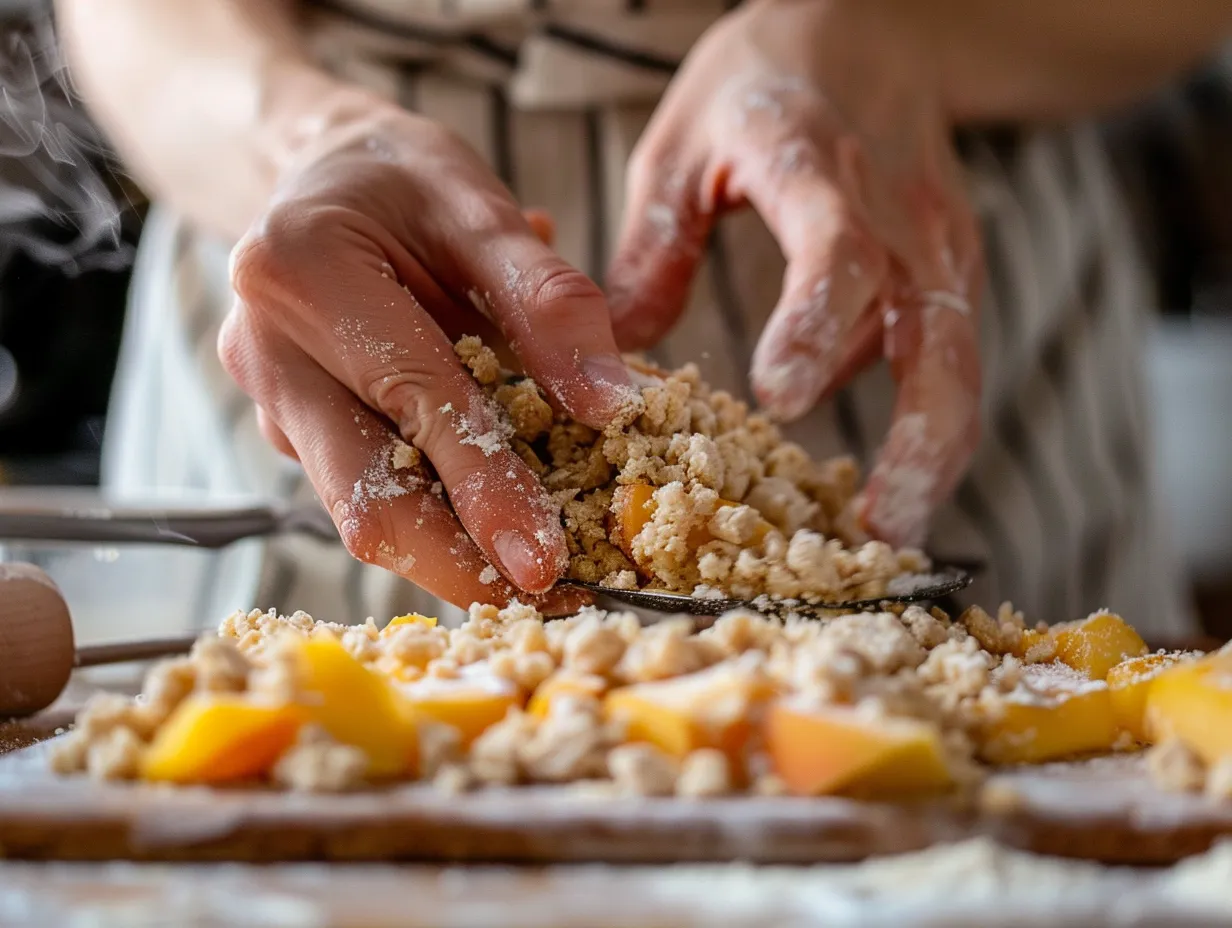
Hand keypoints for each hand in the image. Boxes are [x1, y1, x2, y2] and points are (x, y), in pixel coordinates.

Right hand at [219, 105, 639, 610]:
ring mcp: (272, 403)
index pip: (413, 406)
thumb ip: (546, 299)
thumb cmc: (400, 182)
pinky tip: (495, 517)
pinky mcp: (292, 433)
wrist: (322, 176)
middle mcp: (267, 352)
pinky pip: (367, 491)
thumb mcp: (478, 203)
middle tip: (550, 598)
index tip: (548, 562)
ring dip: (453, 552)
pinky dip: (435, 515)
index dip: (487, 492)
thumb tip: (611, 404)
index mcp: (299, 274)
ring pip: (362, 513)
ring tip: (538, 568)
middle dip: (461, 564)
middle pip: (364, 501)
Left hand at [606, 0, 981, 548]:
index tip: (779, 396)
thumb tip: (615, 355)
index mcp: (816, 166)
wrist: (879, 33)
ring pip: (958, 360)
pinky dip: (929, 424)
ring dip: (935, 451)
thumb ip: (655, 244)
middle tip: (882, 523)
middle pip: (933, 333)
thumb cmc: (766, 83)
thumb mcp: (684, 140)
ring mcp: (938, 247)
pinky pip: (946, 356)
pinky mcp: (951, 273)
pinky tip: (891, 485)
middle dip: (918, 435)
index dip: (815, 323)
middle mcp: (898, 215)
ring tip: (891, 533)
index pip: (833, 248)